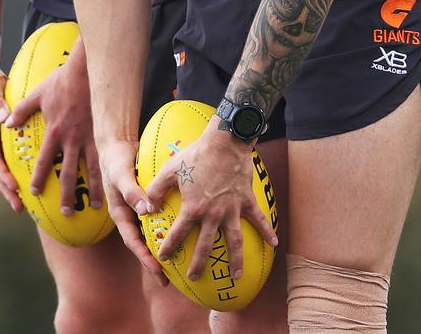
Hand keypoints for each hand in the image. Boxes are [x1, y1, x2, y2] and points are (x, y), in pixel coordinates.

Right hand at [0, 64, 21, 211]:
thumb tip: (5, 118)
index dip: (3, 174)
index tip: (14, 186)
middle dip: (8, 190)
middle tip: (20, 206)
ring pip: (4, 170)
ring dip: (12, 187)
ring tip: (25, 206)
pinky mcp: (6, 140)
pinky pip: (13, 159)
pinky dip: (20, 172)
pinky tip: (33, 183)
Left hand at [5, 49, 102, 214]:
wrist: (87, 71)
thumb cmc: (61, 81)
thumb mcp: (37, 94)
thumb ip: (21, 110)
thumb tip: (6, 124)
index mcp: (54, 132)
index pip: (45, 161)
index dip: (40, 178)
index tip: (36, 192)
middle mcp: (72, 139)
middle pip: (68, 173)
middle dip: (67, 194)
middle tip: (66, 212)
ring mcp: (90, 137)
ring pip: (92, 169)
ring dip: (93, 189)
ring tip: (95, 207)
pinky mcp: (104, 132)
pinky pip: (106, 157)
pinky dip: (109, 172)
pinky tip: (114, 183)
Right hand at [98, 138, 167, 285]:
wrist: (117, 145)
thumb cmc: (116, 160)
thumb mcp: (121, 175)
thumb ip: (131, 191)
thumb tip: (145, 210)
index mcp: (120, 214)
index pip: (133, 241)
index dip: (145, 257)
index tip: (158, 270)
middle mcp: (129, 215)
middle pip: (142, 243)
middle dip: (153, 261)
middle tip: (168, 280)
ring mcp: (137, 209)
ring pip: (149, 233)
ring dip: (161, 247)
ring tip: (177, 263)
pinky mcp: (146, 201)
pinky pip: (157, 218)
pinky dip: (166, 227)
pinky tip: (180, 233)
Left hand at [145, 116, 277, 280]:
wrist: (224, 142)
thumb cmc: (196, 155)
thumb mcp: (170, 169)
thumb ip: (156, 189)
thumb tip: (146, 208)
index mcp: (193, 208)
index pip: (178, 233)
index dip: (169, 247)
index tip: (163, 258)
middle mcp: (213, 214)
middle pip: (205, 246)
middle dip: (199, 264)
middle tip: (194, 278)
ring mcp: (232, 209)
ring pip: (234, 241)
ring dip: (236, 260)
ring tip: (236, 276)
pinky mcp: (246, 201)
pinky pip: (259, 219)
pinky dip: (267, 232)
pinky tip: (273, 244)